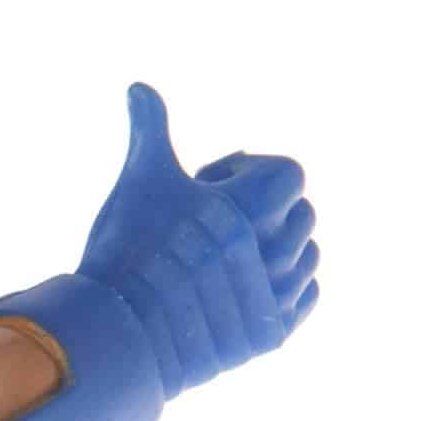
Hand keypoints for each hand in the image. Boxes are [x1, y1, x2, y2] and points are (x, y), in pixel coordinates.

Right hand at [76, 84, 318, 394]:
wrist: (113, 331)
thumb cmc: (126, 247)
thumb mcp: (142, 180)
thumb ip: (151, 129)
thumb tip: (139, 86)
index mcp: (253, 204)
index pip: (287, 173)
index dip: (250, 173)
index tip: (210, 188)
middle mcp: (274, 248)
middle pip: (299, 213)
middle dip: (264, 211)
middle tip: (215, 225)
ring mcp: (275, 294)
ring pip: (306, 255)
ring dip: (279, 249)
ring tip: (231, 259)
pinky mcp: (271, 334)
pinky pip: (307, 297)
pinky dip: (289, 287)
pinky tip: (249, 287)